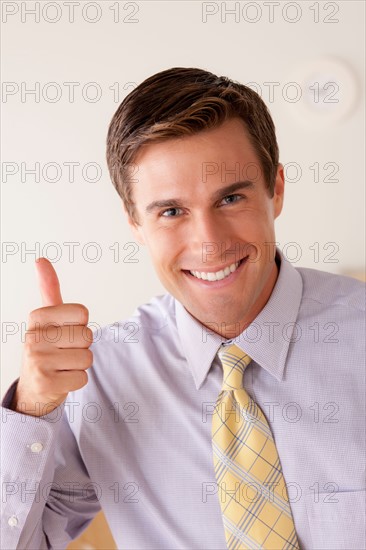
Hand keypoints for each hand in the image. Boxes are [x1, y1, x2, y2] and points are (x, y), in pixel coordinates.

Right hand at [12, 258, 92, 415]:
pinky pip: (83, 378)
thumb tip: (41, 260)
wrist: (33, 389)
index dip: (80, 325)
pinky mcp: (46, 384)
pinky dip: (76, 381)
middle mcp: (33, 337)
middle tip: (64, 352)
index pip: (82, 313)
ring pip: (87, 358)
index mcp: (37, 317)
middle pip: (87, 336)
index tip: (65, 333)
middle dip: (82, 347)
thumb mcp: (47, 318)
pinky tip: (61, 380)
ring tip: (63, 366)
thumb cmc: (46, 348)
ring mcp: (38, 361)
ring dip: (80, 365)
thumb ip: (49, 289)